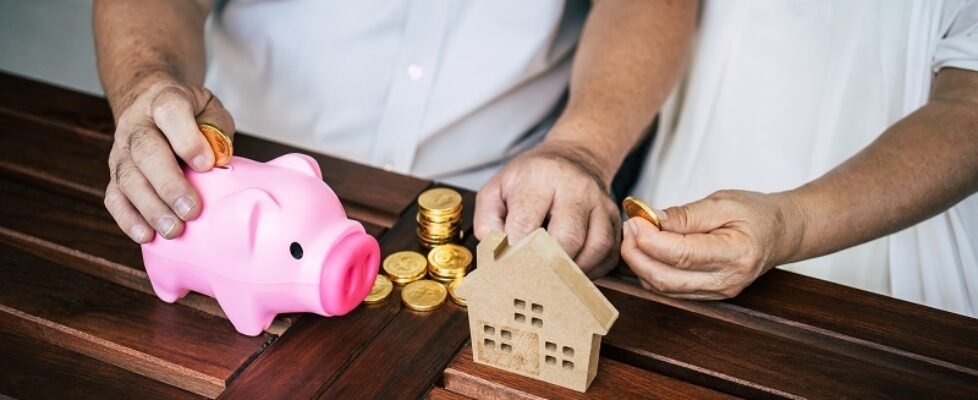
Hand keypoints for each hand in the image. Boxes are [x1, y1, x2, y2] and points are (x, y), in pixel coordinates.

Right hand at [104, 75, 234, 242]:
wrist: (149, 104)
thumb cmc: (189, 113)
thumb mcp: (209, 108)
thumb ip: (217, 128)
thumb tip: (219, 160)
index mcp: (164, 101)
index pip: (170, 113)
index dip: (187, 139)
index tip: (206, 165)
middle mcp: (136, 125)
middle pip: (146, 152)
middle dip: (169, 185)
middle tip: (191, 210)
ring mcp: (121, 151)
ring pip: (128, 179)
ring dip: (151, 208)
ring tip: (173, 230)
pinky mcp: (114, 175)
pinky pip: (114, 198)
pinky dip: (128, 219)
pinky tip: (146, 235)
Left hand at [474, 140, 620, 276]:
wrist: (573, 157)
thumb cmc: (531, 179)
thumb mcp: (498, 189)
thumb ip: (488, 220)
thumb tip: (497, 252)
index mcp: (541, 177)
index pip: (527, 224)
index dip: (515, 252)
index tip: (507, 268)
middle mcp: (577, 188)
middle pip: (568, 239)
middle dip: (548, 266)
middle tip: (533, 280)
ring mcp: (601, 203)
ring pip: (596, 248)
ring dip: (574, 270)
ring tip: (555, 277)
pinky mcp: (616, 219)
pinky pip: (610, 254)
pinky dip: (593, 270)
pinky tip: (574, 269)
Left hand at [620, 190, 805, 298]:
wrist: (781, 233)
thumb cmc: (757, 214)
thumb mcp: (723, 202)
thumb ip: (685, 215)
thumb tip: (651, 220)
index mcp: (736, 254)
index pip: (682, 255)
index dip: (650, 240)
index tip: (636, 220)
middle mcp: (726, 280)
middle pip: (666, 279)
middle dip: (637, 254)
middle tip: (629, 227)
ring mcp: (717, 293)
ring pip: (663, 288)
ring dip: (640, 263)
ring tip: (635, 234)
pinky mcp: (707, 296)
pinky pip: (669, 290)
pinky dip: (650, 271)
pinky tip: (646, 249)